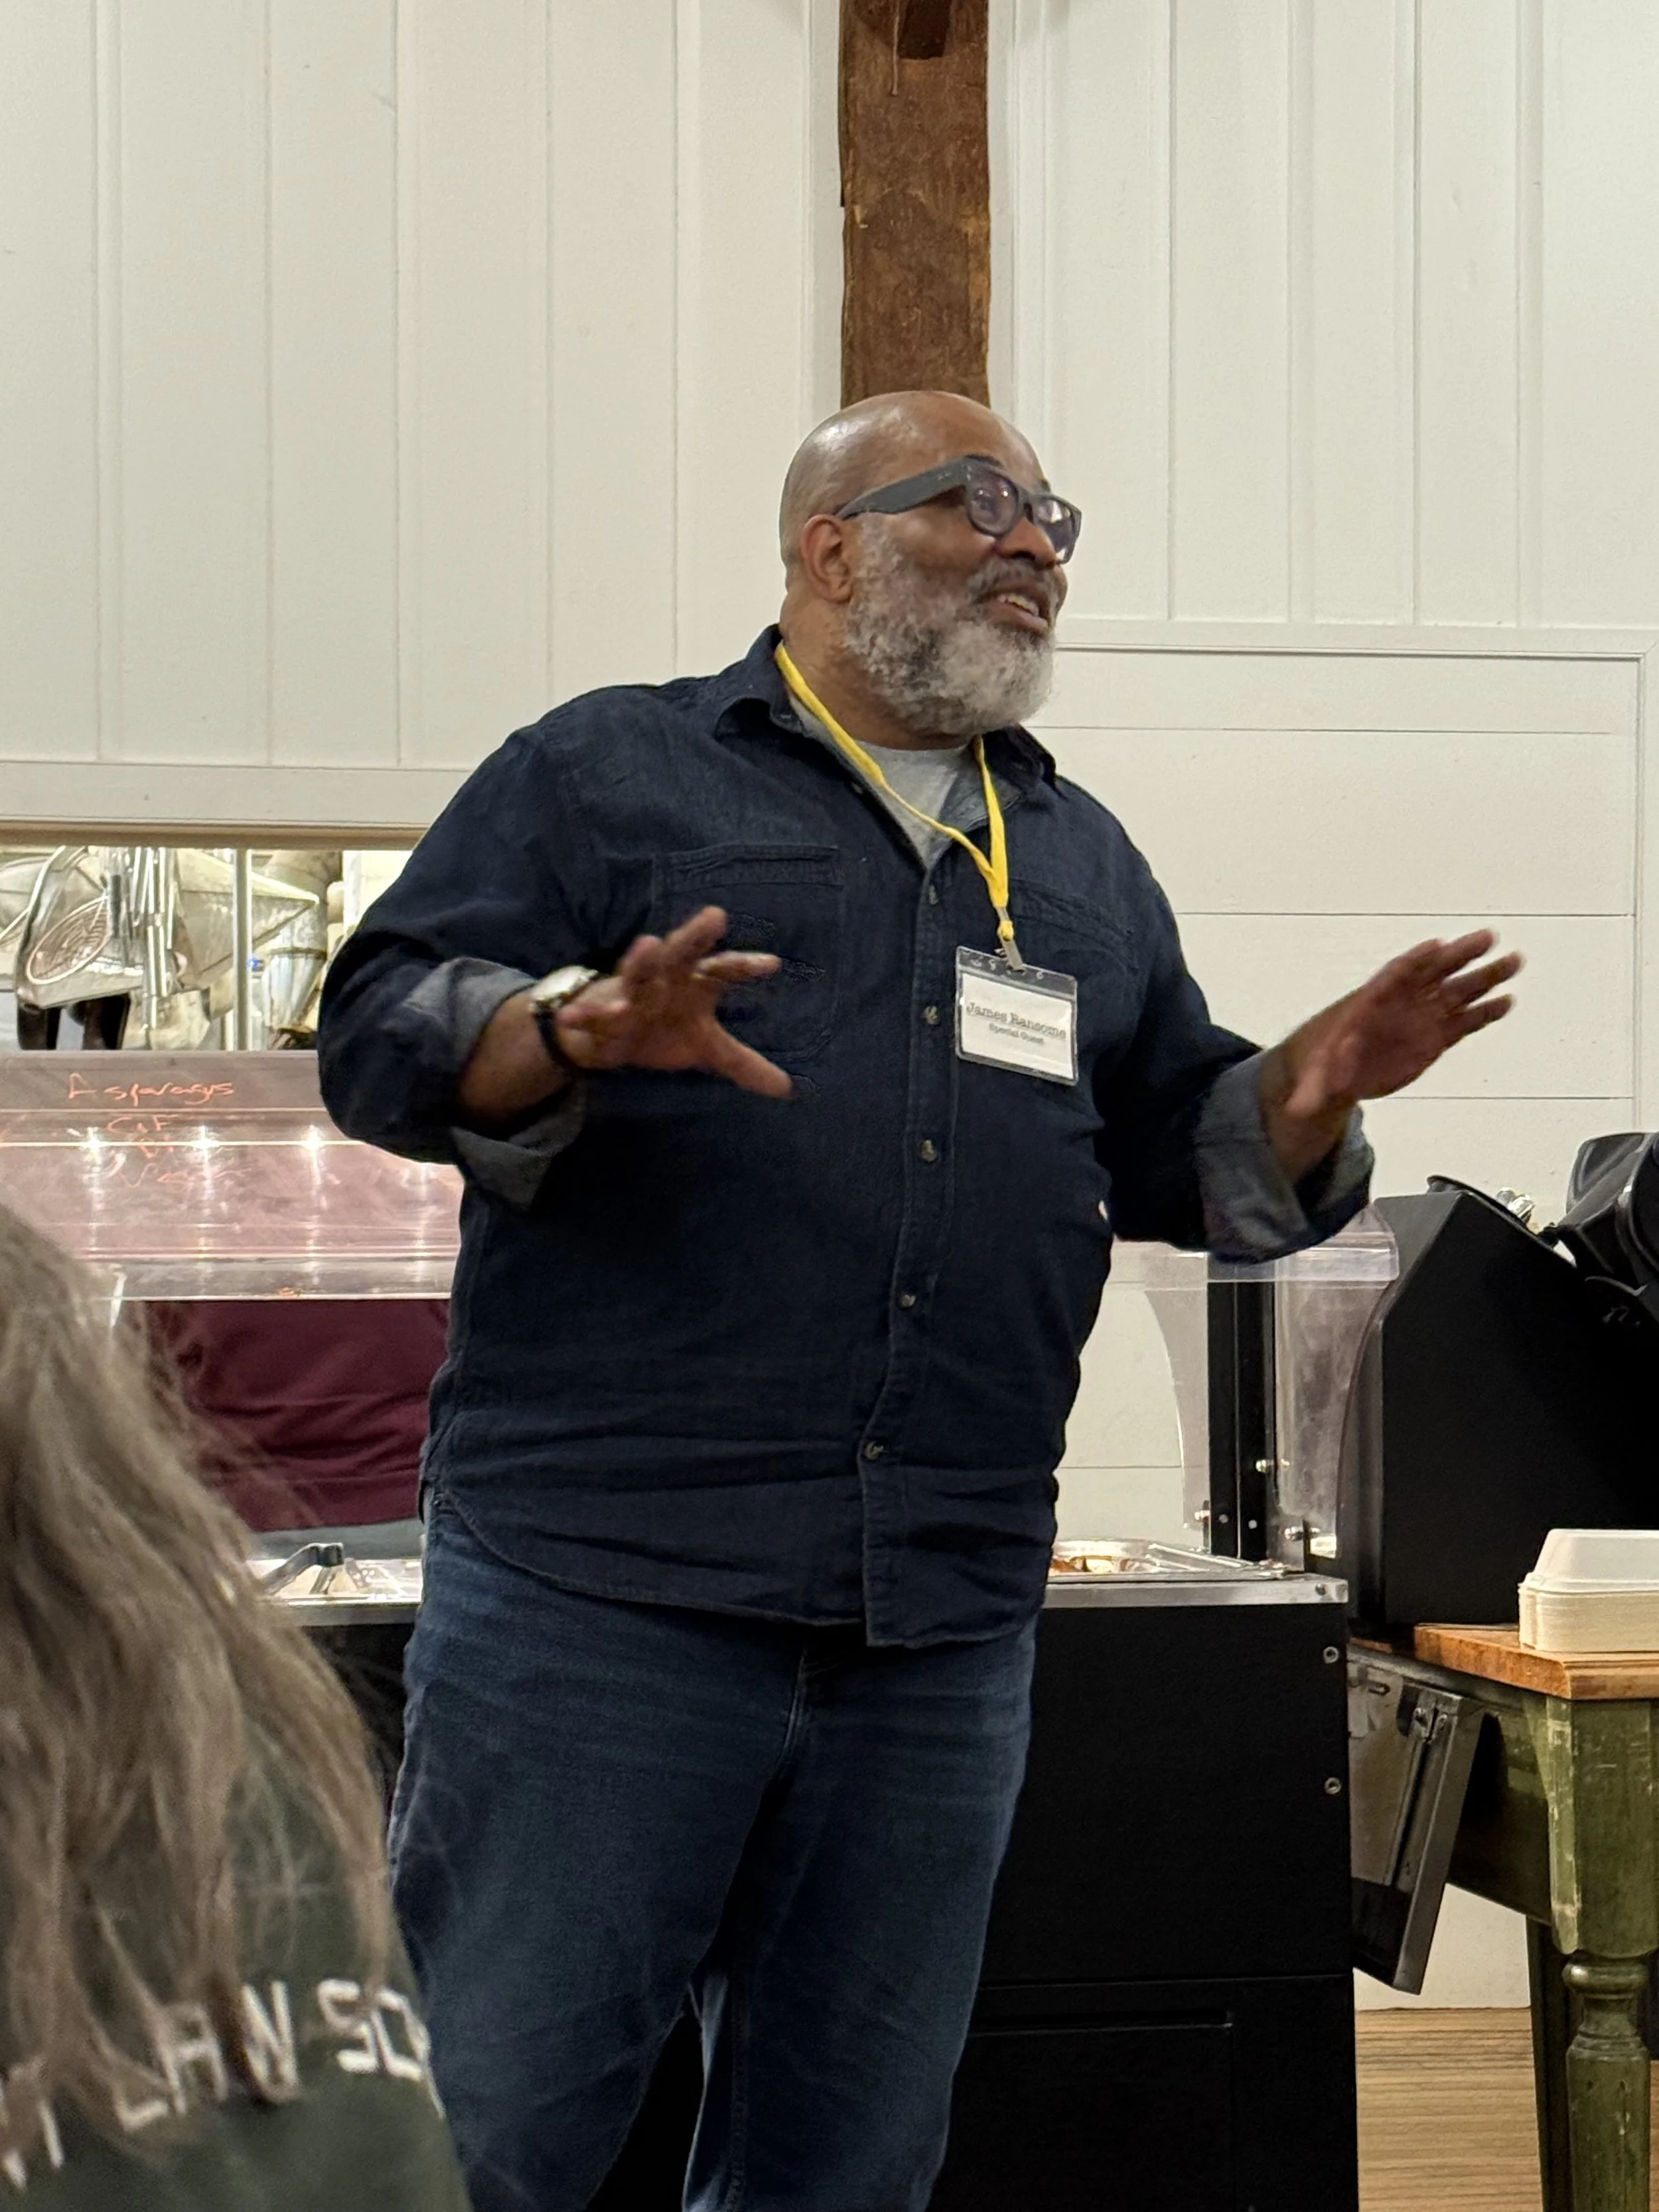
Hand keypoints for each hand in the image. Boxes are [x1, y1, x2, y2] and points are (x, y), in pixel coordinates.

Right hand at [556, 905, 792, 1097]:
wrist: (608, 1032)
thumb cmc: (663, 1026)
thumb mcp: (705, 1046)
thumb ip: (742, 1063)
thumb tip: (788, 1090)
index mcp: (693, 982)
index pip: (723, 970)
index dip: (745, 966)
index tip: (772, 964)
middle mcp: (664, 979)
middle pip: (683, 953)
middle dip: (696, 936)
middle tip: (716, 916)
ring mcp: (631, 992)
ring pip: (637, 973)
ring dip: (642, 960)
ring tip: (648, 943)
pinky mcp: (600, 1013)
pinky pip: (590, 1014)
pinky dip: (580, 1015)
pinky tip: (570, 1017)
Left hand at [1262, 930, 1521, 1181]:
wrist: (1338, 1074)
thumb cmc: (1324, 1069)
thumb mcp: (1316, 1083)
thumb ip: (1317, 1089)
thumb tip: (1309, 1094)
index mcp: (1370, 1006)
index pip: (1394, 977)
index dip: (1414, 961)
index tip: (1436, 946)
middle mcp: (1401, 1005)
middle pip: (1432, 974)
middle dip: (1459, 956)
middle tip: (1488, 938)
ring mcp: (1420, 1018)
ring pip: (1455, 992)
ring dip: (1484, 977)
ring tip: (1514, 960)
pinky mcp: (1434, 1038)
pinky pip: (1463, 1021)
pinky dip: (1484, 1012)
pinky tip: (1507, 1002)